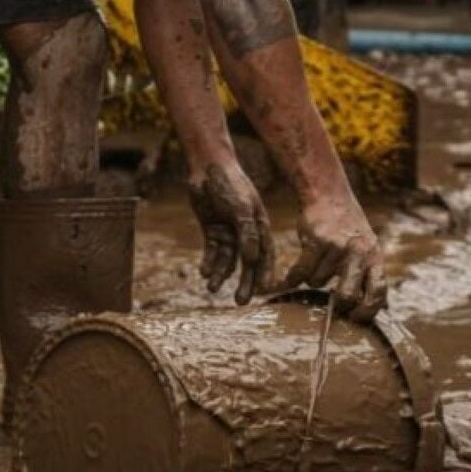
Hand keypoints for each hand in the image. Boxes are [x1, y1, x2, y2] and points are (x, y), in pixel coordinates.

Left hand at [189, 162, 273, 304]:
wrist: (207, 169)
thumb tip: (252, 259)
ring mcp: (229, 232)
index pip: (266, 255)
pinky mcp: (213, 231)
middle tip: (241, 302)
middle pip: (247, 263)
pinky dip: (209, 263)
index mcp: (260, 226)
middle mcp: (247, 232)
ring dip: (221, 274)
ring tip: (213, 289)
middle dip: (244, 283)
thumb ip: (248, 233)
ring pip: (227, 260)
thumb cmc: (229, 184)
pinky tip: (204, 273)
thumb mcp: (241, 208)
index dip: (266, 274)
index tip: (265, 292)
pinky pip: (212, 252)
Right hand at [279, 196, 386, 321]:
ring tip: (317, 264)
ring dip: (313, 278)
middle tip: (332, 304)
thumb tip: (379, 308)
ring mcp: (337, 248)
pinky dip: (294, 278)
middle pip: (347, 296)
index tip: (355, 319)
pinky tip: (292, 277)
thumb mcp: (367, 248)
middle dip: (338, 305)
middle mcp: (358, 254)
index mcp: (374, 258)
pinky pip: (301, 272)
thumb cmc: (348, 227)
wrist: (329, 196)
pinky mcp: (316, 242)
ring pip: (318, 283)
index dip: (367, 311)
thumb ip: (369, 274)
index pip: (377, 293)